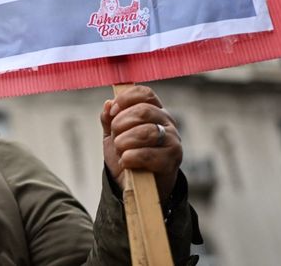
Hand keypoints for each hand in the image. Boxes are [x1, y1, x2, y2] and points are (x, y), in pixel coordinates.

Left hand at [100, 85, 181, 200]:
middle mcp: (167, 123)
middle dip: (121, 123)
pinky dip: (131, 157)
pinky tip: (126, 161)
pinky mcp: (171, 160)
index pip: (145, 94)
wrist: (137, 187)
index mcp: (154, 111)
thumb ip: (109, 119)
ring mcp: (172, 141)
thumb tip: (108, 104)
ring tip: (120, 150)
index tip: (113, 111)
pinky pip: (148, 154)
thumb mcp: (114, 135)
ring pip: (147, 131)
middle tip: (115, 136)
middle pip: (144, 111)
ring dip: (125, 141)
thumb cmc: (128, 156)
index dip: (126, 99)